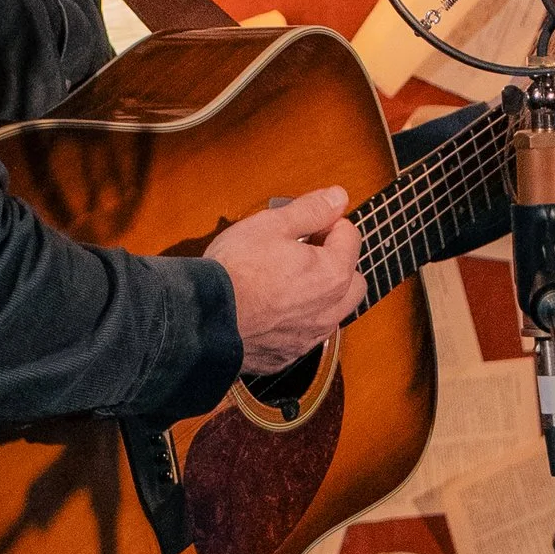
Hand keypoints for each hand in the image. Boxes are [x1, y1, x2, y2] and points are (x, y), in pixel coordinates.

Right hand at [206, 187, 366, 374]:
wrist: (202, 320)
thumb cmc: (235, 270)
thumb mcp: (271, 225)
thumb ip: (311, 210)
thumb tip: (338, 197)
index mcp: (333, 274)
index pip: (349, 236)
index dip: (326, 222)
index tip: (304, 224)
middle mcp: (330, 310)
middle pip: (352, 279)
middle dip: (336, 261)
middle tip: (303, 251)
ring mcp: (309, 337)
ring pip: (333, 311)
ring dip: (322, 294)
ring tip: (289, 280)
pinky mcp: (287, 356)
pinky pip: (306, 334)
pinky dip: (299, 320)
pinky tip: (274, 309)